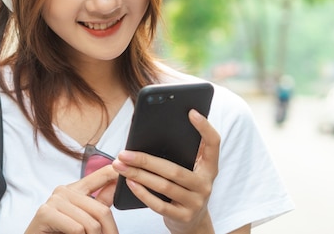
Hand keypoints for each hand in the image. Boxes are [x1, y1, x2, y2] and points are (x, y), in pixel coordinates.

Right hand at [24, 165, 119, 233]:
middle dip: (108, 232)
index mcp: (74, 189)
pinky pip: (77, 228)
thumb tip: (116, 183)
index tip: (130, 170)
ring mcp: (54, 200)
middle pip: (101, 209)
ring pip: (90, 223)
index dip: (115, 173)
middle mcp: (64, 191)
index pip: (101, 175)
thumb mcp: (85, 218)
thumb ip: (100, 201)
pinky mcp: (45, 213)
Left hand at [112, 109, 219, 233]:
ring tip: (120, 166)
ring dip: (138, 175)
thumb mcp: (190, 169)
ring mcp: (196, 202)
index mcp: (209, 167)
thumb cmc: (185, 187)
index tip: (191, 111)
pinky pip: (159, 205)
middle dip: (145, 160)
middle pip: (174, 170)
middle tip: (124, 152)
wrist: (193, 222)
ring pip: (164, 186)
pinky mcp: (183, 217)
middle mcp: (205, 184)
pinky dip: (142, 193)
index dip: (205, 127)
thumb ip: (181, 151)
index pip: (213, 143)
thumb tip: (152, 129)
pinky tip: (129, 183)